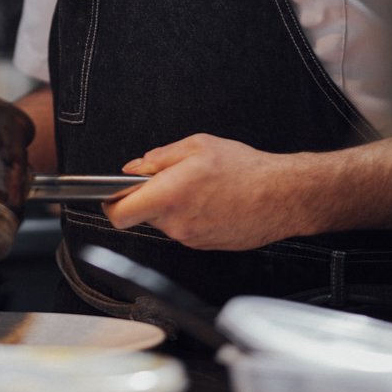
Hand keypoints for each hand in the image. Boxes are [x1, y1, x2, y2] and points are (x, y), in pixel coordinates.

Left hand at [103, 133, 296, 250]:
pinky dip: (188, 215)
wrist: (281, 197)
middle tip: (168, 177)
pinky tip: (209, 200)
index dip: (109, 203)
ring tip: (197, 186)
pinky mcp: (204, 246)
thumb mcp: (197, 146)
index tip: (112, 193)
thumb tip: (134, 168)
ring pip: (164, 221)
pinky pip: (184, 229)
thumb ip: (158, 158)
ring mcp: (191, 238)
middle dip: (148, 196)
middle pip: (142, 215)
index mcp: (169, 195)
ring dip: (171, 205)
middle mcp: (176, 223)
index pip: (119, 213)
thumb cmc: (245, 170)